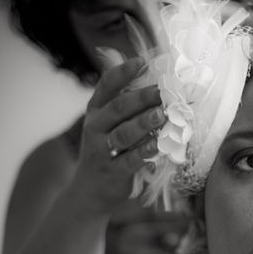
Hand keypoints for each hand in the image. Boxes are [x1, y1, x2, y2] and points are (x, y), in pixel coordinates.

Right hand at [70, 57, 163, 214]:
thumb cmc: (108, 150)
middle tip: (163, 90)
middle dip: (142, 97)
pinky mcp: (112, 171)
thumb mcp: (110, 124)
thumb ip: (125, 101)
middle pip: (118, 108)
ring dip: (144, 122)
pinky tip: (159, 144)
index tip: (140, 61)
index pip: (106, 86)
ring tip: (163, 114)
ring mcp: (102, 150)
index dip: (122, 72)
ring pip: (124, 133)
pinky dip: (145, 151)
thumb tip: (145, 72)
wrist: (89, 192)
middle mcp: (96, 127)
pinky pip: (130, 159)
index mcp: (96, 111)